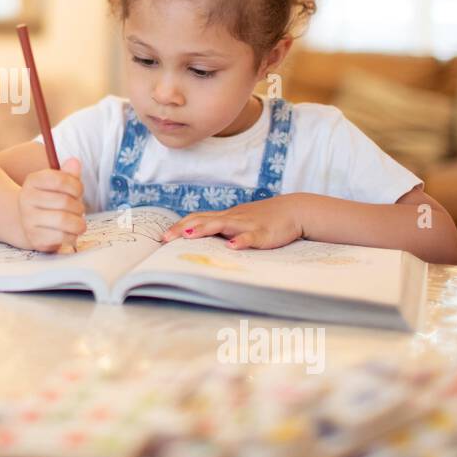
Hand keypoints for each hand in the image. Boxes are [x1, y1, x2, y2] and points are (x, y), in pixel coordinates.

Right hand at [18, 157, 84, 252]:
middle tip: (79, 210)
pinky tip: (70, 233)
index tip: (79, 192)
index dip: (76, 186)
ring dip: (78, 223)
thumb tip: (74, 162)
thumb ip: (68, 174)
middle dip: (79, 207)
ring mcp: (28, 220)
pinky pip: (62, 237)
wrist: (30, 224)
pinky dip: (72, 236)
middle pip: (64, 201)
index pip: (59, 180)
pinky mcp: (34, 238)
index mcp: (32, 181)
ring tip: (78, 223)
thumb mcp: (58, 185)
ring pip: (64, 220)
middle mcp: (26, 199)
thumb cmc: (51, 201)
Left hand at [160, 195, 304, 249]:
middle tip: (165, 239)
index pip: (197, 218)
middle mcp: (232, 218)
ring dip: (204, 229)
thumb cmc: (264, 218)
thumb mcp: (239, 223)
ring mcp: (247, 224)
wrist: (294, 210)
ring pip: (222, 224)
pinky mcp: (264, 233)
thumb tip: (200, 239)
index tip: (162, 237)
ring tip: (187, 236)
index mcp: (225, 217)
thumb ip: (222, 229)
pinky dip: (241, 241)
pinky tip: (232, 246)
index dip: (179, 226)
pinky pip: (251, 236)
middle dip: (182, 229)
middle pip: (203, 220)